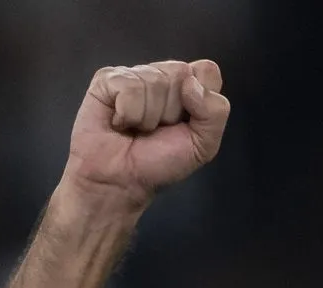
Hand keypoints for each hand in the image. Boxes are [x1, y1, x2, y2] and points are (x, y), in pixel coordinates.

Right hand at [63, 60, 230, 211]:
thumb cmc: (159, 163)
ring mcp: (135, 74)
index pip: (207, 71)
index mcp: (189, 87)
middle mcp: (163, 75)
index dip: (200, 99)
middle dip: (171, 111)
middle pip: (180, 73)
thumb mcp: (203, 146)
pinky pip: (128, 87)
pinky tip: (119, 123)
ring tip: (137, 129)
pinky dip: (127, 114)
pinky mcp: (107, 79)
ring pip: (154, 81)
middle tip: (157, 130)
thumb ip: (215, 112)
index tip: (186, 123)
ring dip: (148, 117)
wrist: (120, 181)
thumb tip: (190, 83)